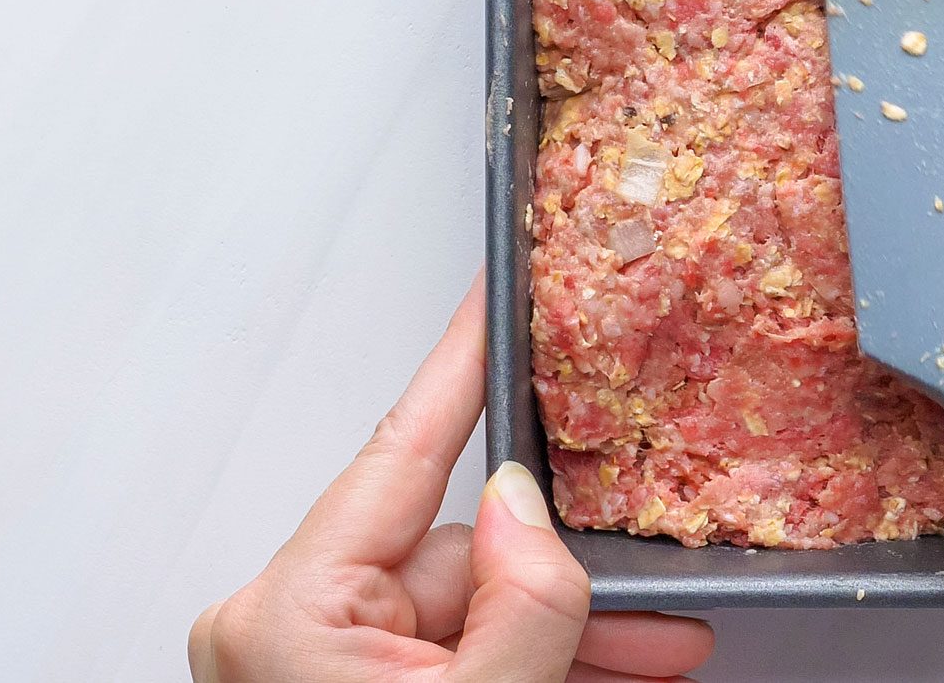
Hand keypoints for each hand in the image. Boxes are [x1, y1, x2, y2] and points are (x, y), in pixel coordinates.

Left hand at [188, 270, 714, 682]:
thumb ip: (522, 603)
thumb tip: (526, 509)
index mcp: (288, 615)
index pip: (400, 453)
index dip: (462, 367)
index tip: (492, 298)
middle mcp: (285, 630)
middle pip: (454, 549)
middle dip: (562, 571)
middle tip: (657, 586)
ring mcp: (314, 669)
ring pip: (469, 608)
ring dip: (565, 630)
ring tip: (658, 648)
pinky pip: (456, 652)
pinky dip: (530, 662)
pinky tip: (609, 667)